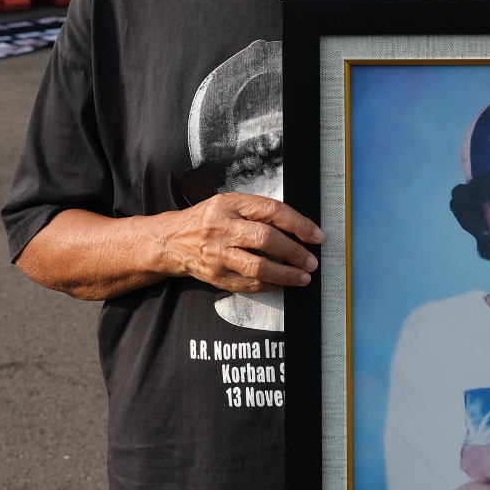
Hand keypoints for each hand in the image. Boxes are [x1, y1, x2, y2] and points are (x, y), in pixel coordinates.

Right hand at [151, 193, 323, 292]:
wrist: (172, 241)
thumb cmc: (207, 219)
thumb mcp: (229, 204)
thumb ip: (257, 212)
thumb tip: (296, 227)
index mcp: (230, 204)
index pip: (271, 211)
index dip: (298, 224)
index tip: (316, 235)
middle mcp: (222, 228)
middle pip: (266, 239)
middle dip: (294, 252)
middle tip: (312, 261)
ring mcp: (217, 254)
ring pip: (258, 267)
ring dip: (286, 274)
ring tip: (303, 277)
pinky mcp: (215, 276)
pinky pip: (248, 284)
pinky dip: (269, 285)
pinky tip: (281, 283)